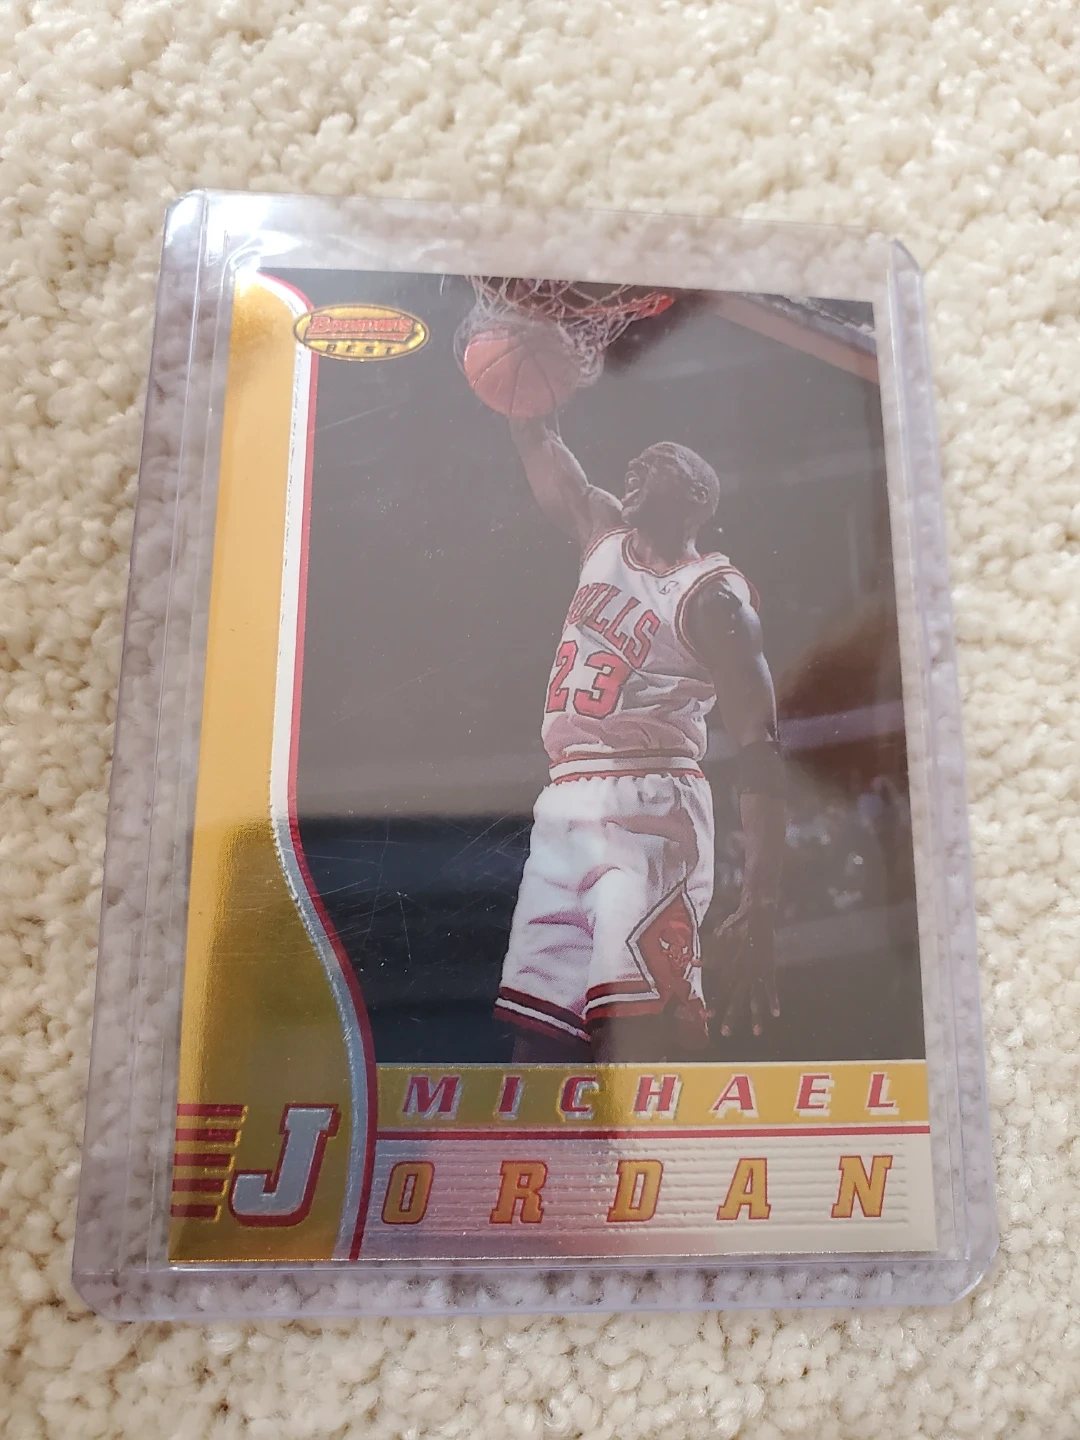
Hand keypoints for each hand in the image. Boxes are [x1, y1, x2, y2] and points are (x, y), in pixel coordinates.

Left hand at [706, 895, 779, 1037]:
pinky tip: (776, 1014)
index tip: (707, 1016)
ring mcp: (756, 972)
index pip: (719, 989)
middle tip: (725, 1032)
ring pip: (755, 998)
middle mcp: (741, 973)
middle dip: (731, 1015)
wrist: (756, 917)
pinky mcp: (769, 969)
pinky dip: (774, 1000)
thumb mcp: (717, 939)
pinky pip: (771, 988)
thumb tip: (692, 964)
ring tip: (756, 1032)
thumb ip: (708, 956)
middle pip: (736, 998)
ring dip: (755, 1016)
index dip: (714, 1003)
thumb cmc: (735, 926)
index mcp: (728, 966)